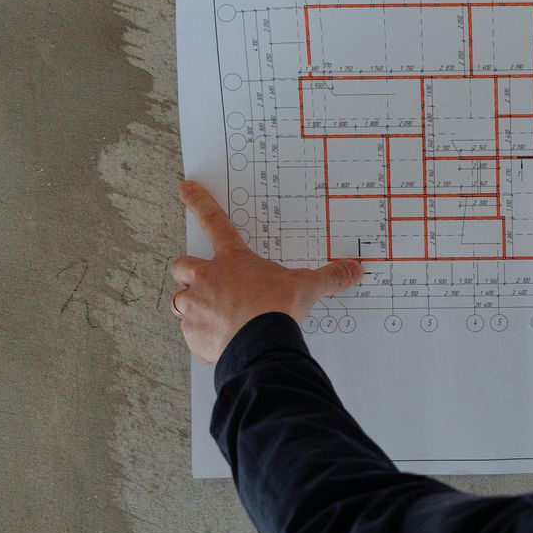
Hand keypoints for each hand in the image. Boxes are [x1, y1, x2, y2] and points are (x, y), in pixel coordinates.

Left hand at [171, 179, 361, 362]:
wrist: (261, 345)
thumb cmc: (277, 308)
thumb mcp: (306, 287)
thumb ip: (328, 277)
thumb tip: (354, 269)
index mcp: (232, 261)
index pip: (214, 222)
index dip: (199, 202)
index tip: (185, 188)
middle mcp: (207, 280)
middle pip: (182, 266)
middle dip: (188, 273)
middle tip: (202, 282)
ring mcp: (196, 308)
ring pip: (179, 301)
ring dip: (192, 307)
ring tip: (213, 318)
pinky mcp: (194, 336)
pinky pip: (191, 335)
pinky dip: (202, 338)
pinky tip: (220, 343)